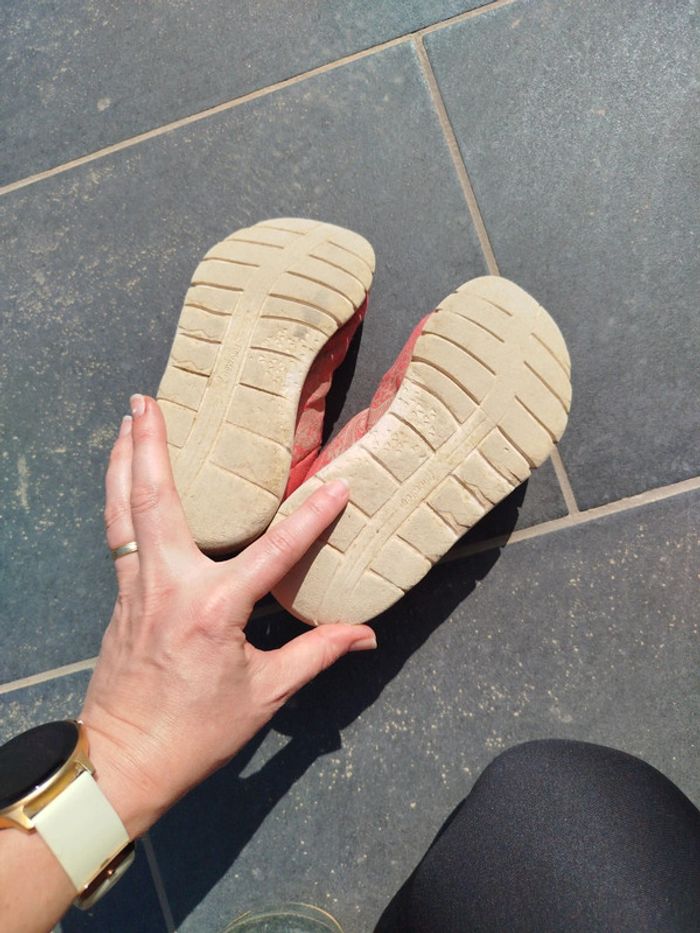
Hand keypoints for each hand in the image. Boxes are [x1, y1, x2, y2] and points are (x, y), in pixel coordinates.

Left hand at [80, 395, 375, 836]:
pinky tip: (122, 477)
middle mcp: (168, 585)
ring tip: (128, 418)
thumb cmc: (197, 733)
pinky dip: (119, 496)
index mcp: (213, 609)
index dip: (313, 518)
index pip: (274, 551)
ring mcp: (136, 587)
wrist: (122, 763)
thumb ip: (316, 654)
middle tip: (147, 398)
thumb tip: (366, 636)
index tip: (340, 486)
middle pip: (155, 501)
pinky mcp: (120, 596)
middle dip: (150, 445)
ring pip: (124, 510)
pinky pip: (118, 533)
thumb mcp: (265, 695)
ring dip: (124, 460)